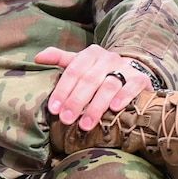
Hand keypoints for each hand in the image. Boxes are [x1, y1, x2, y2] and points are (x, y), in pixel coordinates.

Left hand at [34, 45, 152, 130]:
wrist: (130, 69)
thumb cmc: (97, 70)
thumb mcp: (79, 62)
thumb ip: (59, 59)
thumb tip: (37, 58)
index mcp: (90, 54)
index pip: (73, 72)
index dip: (62, 91)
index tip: (54, 109)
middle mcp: (108, 58)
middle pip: (89, 80)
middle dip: (76, 101)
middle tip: (66, 119)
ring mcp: (125, 68)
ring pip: (109, 85)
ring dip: (96, 106)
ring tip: (85, 124)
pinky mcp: (140, 78)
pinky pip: (132, 87)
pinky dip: (124, 97)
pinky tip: (114, 109)